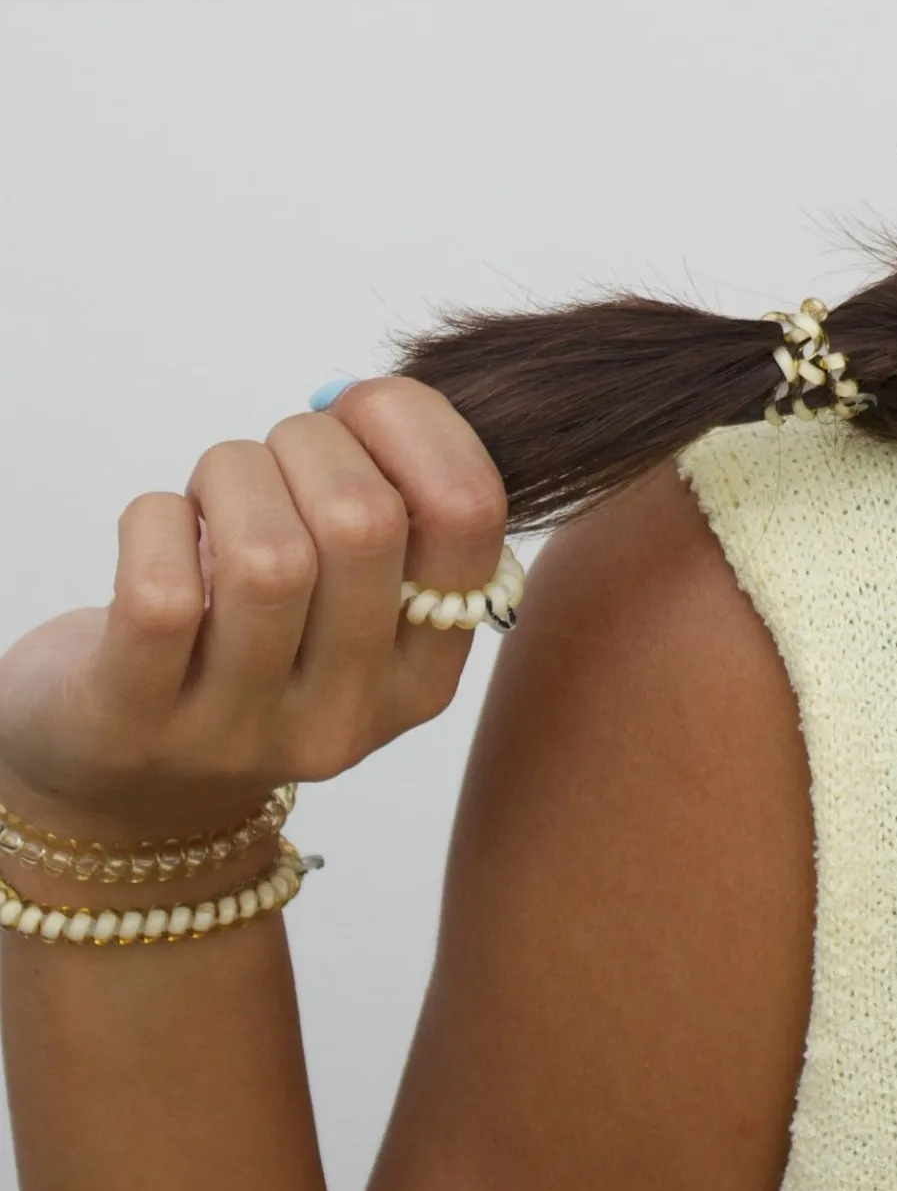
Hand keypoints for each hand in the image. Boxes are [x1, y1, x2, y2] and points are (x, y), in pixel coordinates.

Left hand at [0, 377, 507, 842]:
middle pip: (365, 522)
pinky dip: (155, 521)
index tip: (365, 406)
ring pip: (268, 553)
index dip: (421, 424)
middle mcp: (353, 712)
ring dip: (230, 476)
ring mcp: (248, 729)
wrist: (130, 789)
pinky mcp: (141, 722)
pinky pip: (165, 592)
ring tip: (214, 493)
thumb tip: (365, 401)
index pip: (471, 516)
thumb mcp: (347, 607)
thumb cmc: (248, 652)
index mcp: (426, 672)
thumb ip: (386, 510)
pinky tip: (163, 529)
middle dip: (308, 442)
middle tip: (276, 456)